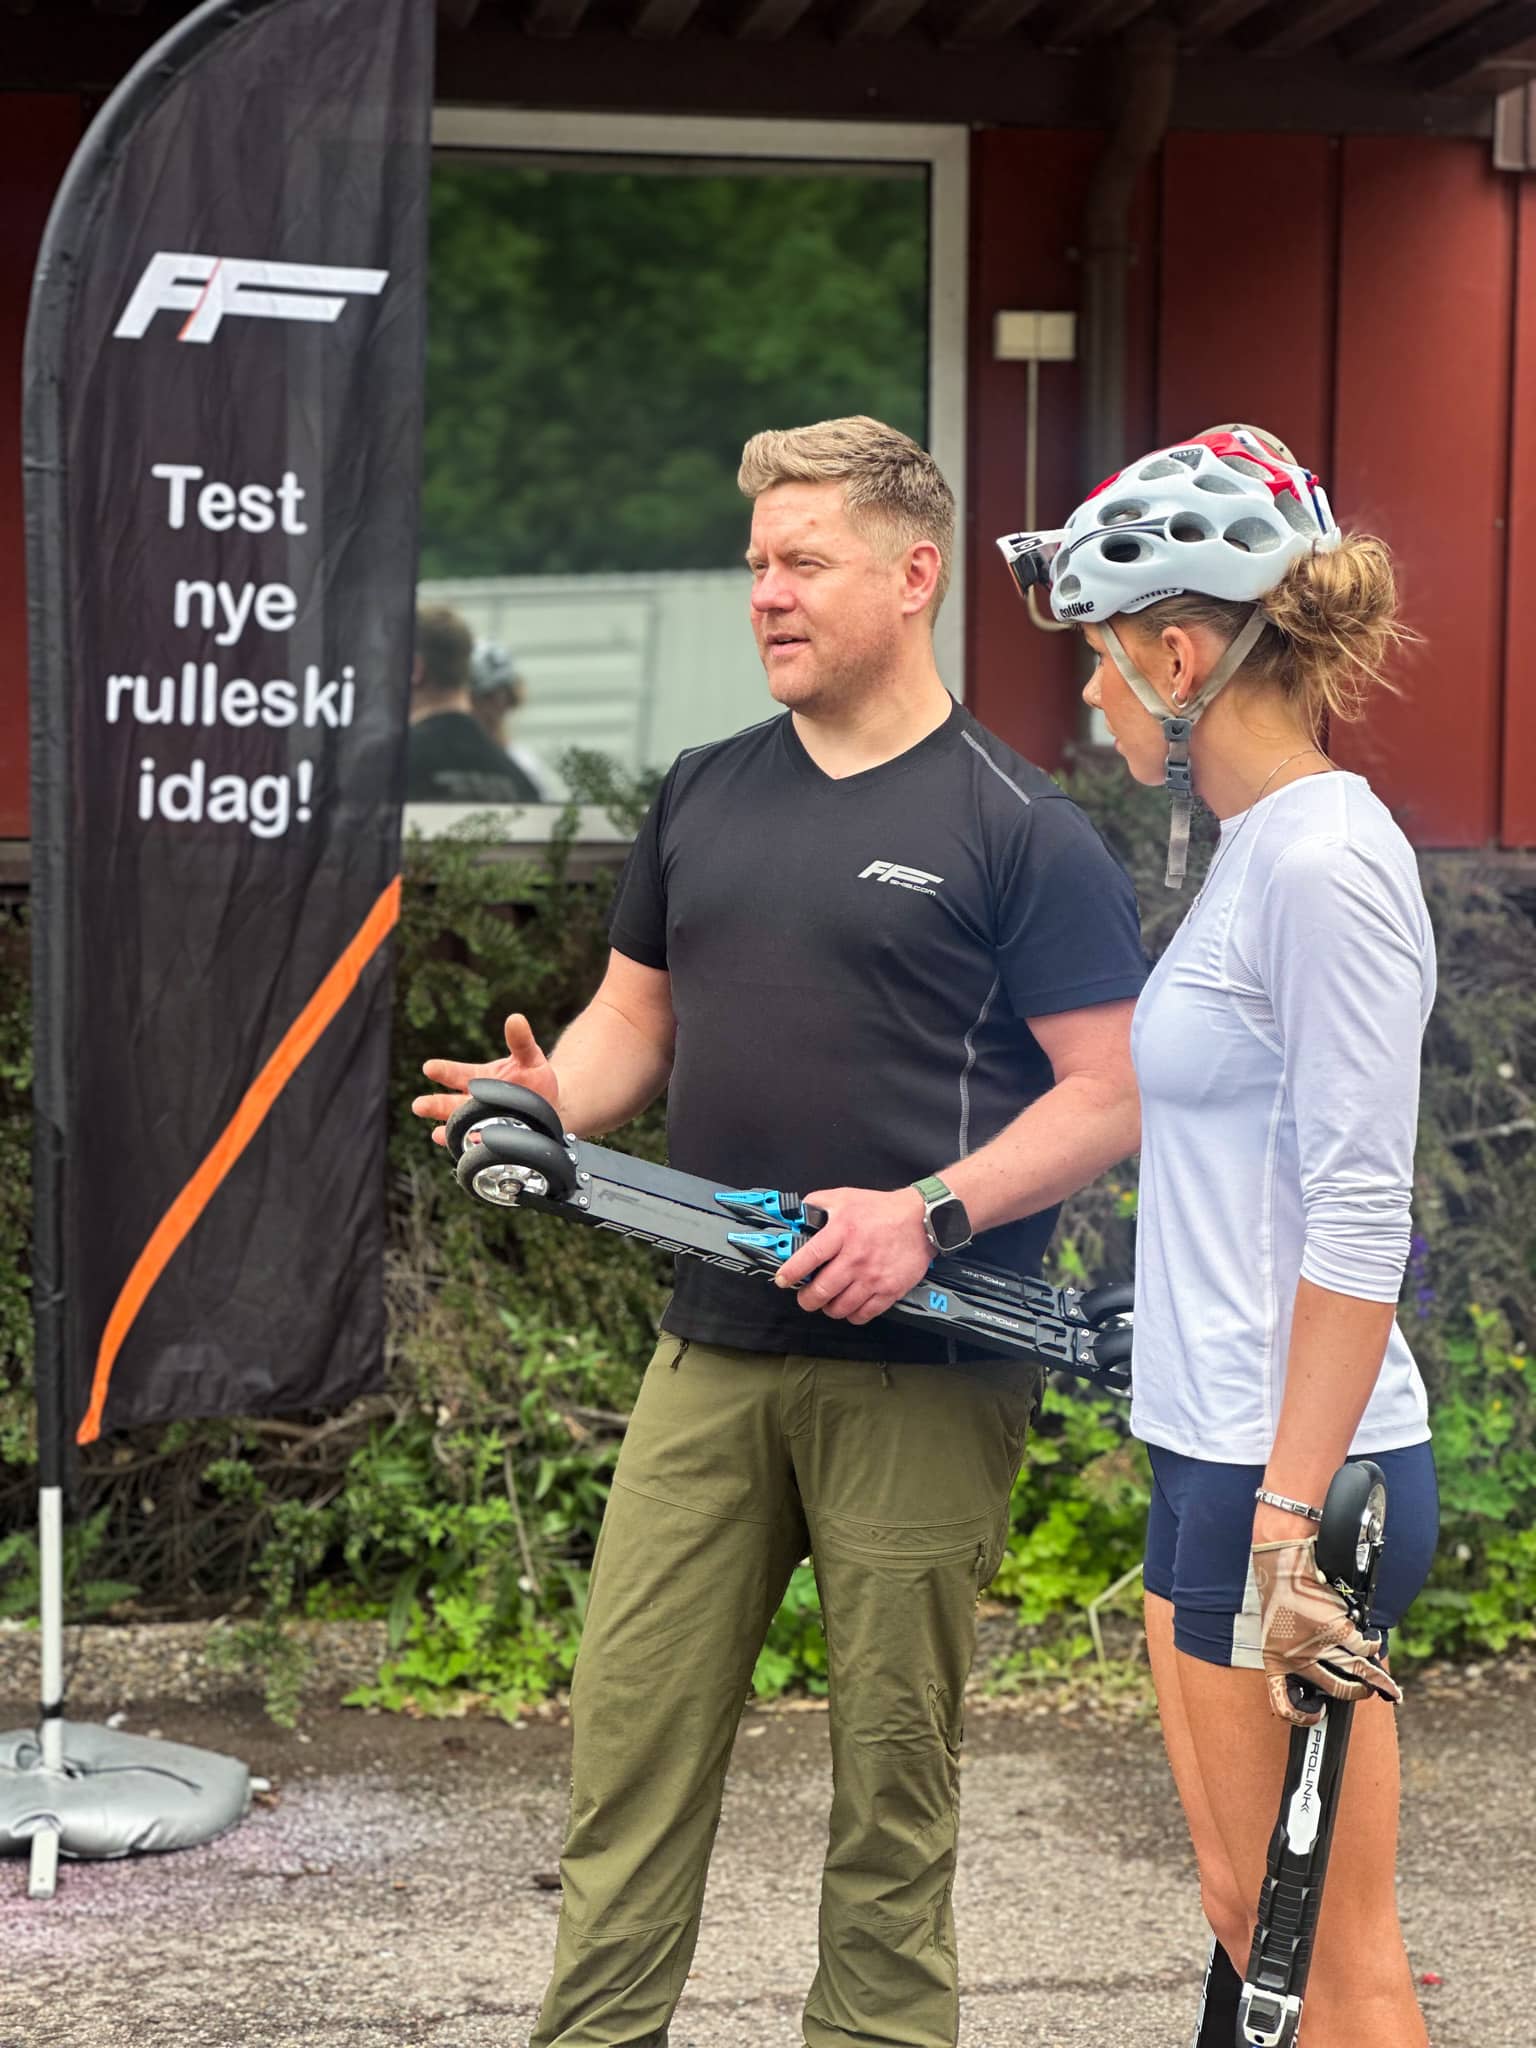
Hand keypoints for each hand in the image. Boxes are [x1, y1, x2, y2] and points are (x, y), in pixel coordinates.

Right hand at [411, 1013, 559, 1147]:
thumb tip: (516, 1018)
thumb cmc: (536, 1079)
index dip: (443, 1071)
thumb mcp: (530, 1058)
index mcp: (479, 1078)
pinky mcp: (491, 1139)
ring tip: (434, 1132)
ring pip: (459, 1125)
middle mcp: (474, 1101)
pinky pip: (474, 1144)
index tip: (429, 1067)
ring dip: (446, 1128)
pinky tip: (456, 1147)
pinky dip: (465, 1146)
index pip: (456, 1073)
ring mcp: (481, 1122)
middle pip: (450, 1103)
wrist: (552, 1106)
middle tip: (418, 1106)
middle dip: (435, 1104)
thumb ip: (521, 1041)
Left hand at [773, 1186, 931, 1324]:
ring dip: (828, 1308)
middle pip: (821, 1291)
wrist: (921, 1219)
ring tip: (827, 1302)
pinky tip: (849, 1306)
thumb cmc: (881, 1210)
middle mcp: (856, 1258)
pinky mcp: (889, 1290)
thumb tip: (796, 1213)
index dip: (790, 1273)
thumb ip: (816, 1204)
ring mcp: (873, 1277)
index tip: (782, 1280)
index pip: (808, 1258)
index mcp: (842, 1232)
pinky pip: (863, 1314)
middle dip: (806, 1299)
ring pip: (840, 1308)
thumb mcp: (844, 1197)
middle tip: (805, 1296)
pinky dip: (852, 1315)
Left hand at [1251, 1534, 1402, 1726]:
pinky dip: (1373, 1647)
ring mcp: (1318, 1646)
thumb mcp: (1275, 1631)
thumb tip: (1322, 1672)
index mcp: (1275, 1661)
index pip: (1282, 1704)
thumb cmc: (1279, 1594)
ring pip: (1358, 1672)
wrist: (1281, 1562)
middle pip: (1338, 1690)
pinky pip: (1363, 1647)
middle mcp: (1297, 1658)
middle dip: (1359, 1693)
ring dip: (1377, 1679)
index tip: (1317, 1712)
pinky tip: (1374, 1644)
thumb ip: (1294, 1653)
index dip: (1301, 1717)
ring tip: (1385, 1683)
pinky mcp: (1337, 1629)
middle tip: (1368, 1691)